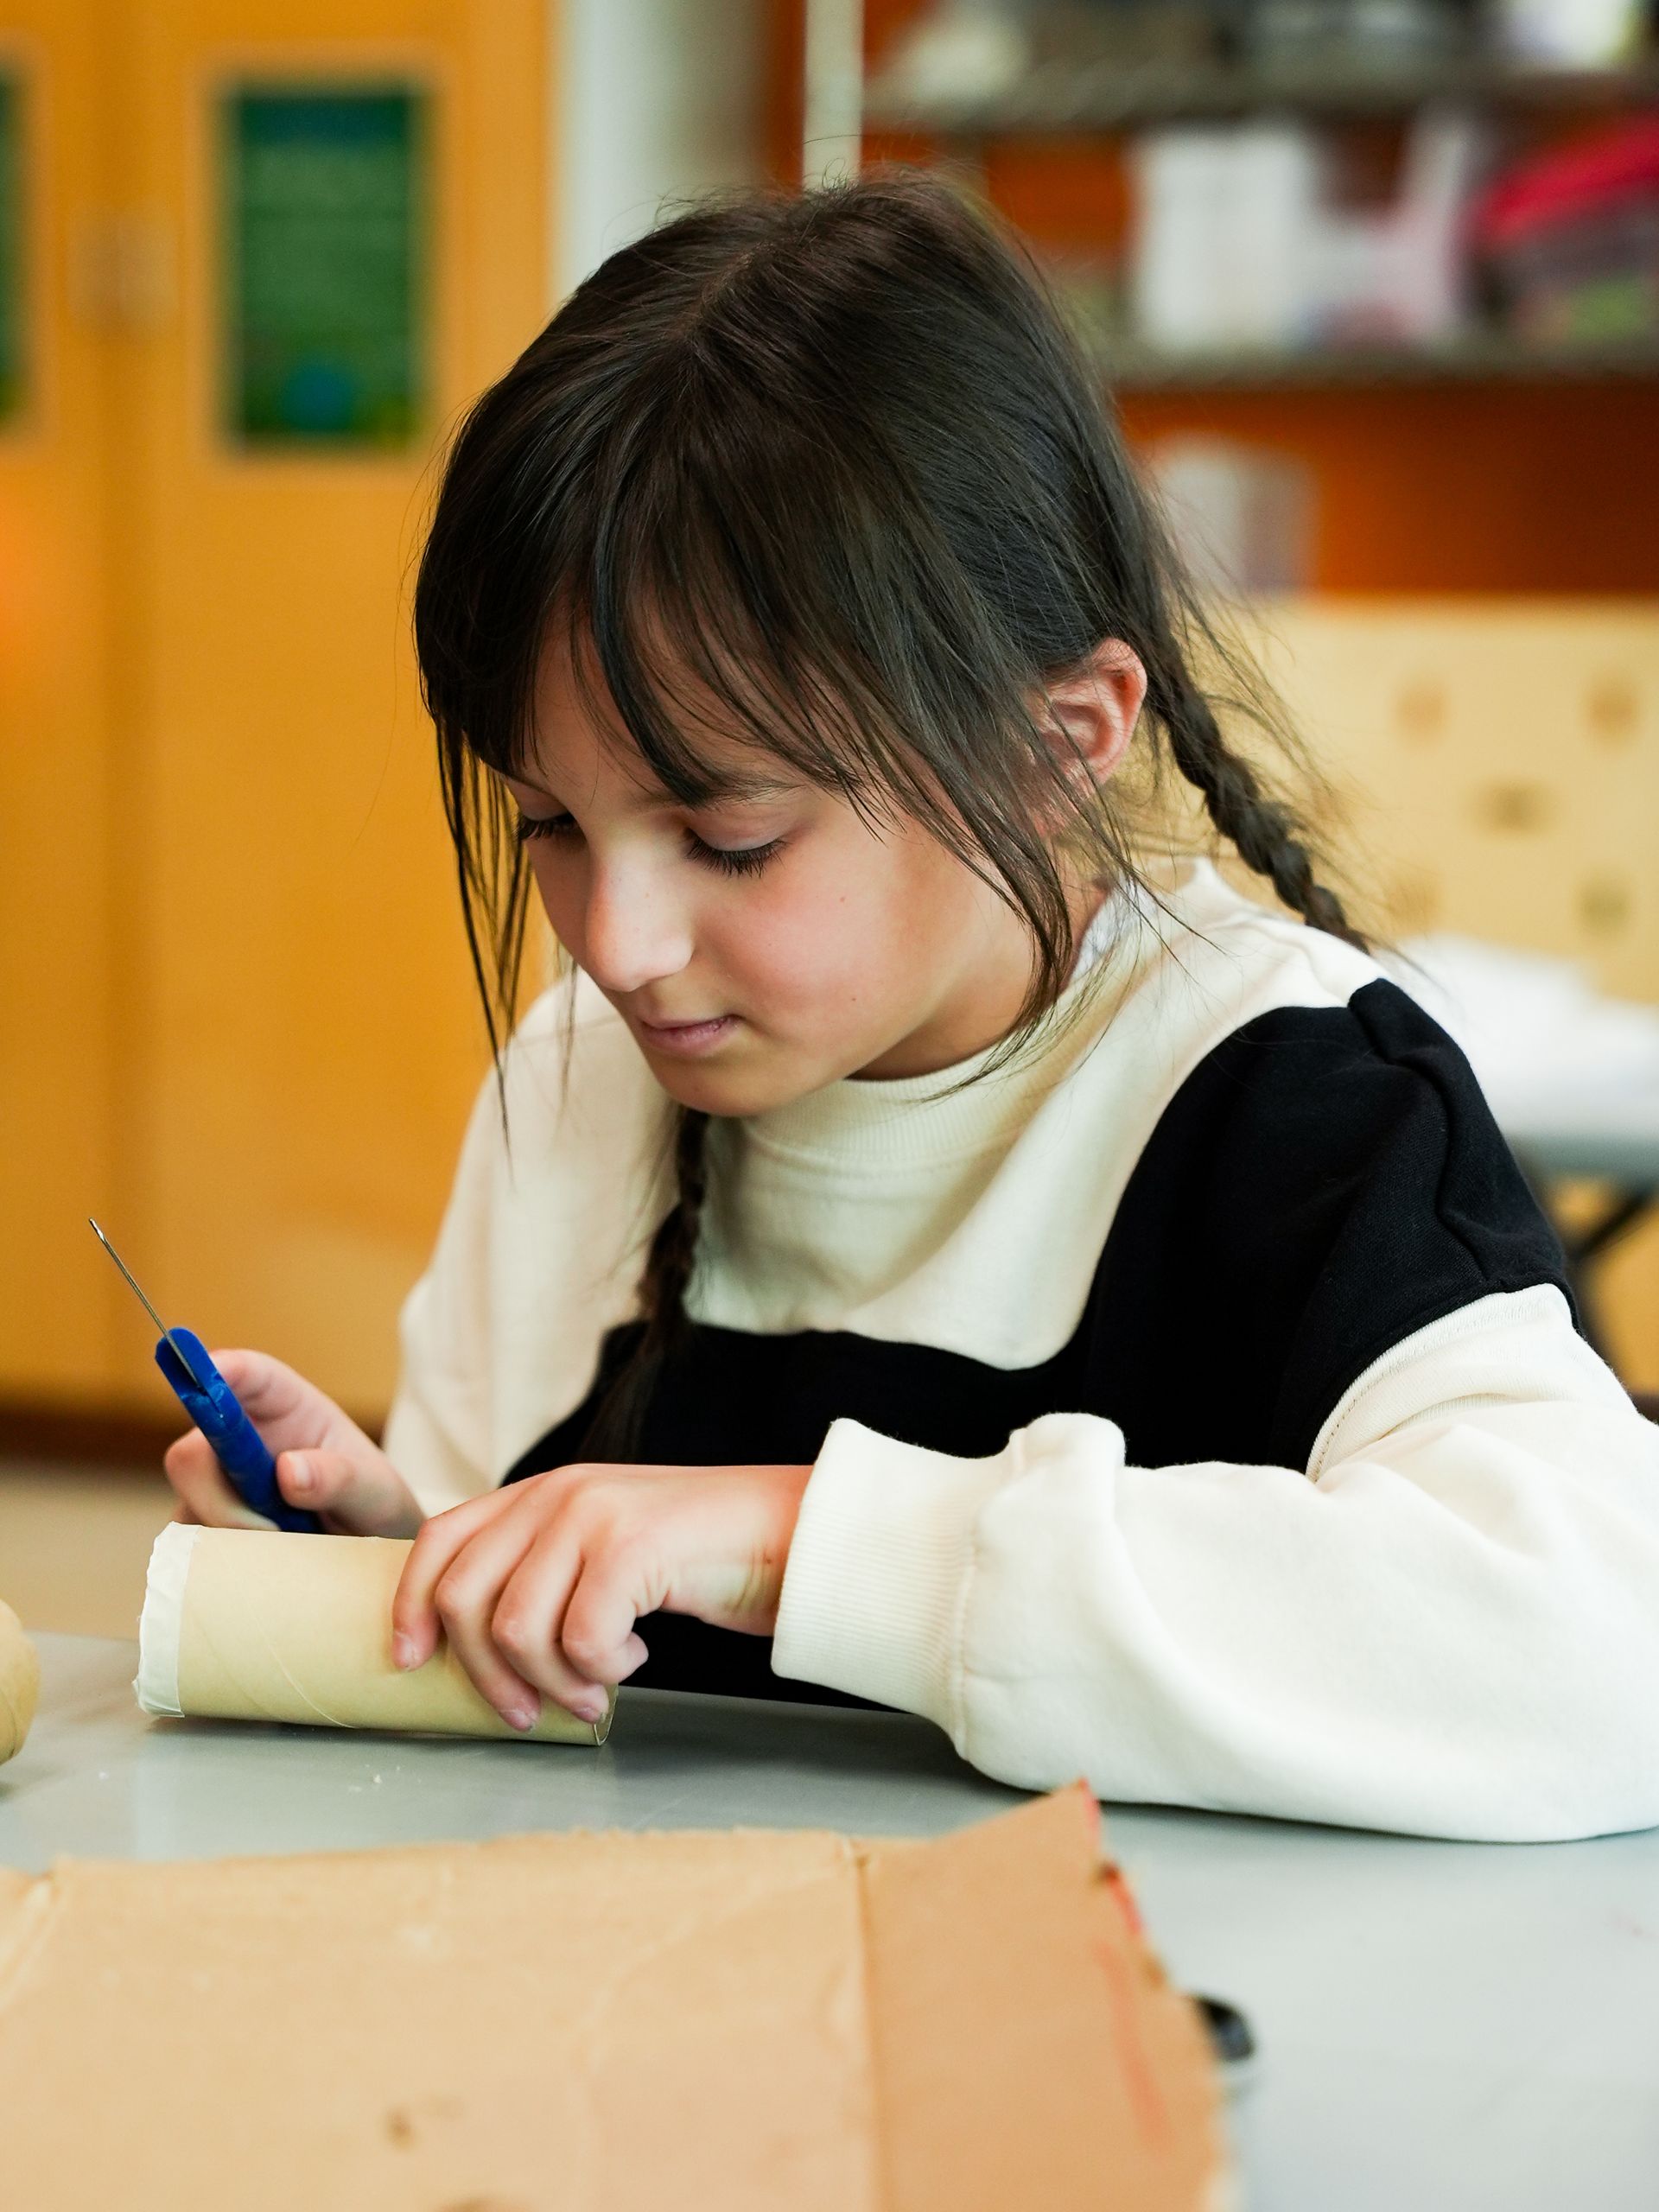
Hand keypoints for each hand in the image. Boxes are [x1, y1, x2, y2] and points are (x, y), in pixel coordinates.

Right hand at [163, 1350, 423, 1537]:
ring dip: (232, 1537)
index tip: (213, 1374)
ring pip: (187, 1509)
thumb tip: (288, 1470)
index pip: (247, 1375)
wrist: (367, 1555)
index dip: (222, 1370)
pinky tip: (266, 1564)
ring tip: (290, 1545)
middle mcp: (238, 1438)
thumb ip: (341, 1478)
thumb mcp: (377, 1493)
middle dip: (222, 1501)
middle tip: (273, 1530)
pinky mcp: (203, 1526)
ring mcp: (214, 1485)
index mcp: (284, 1406)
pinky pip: (190, 1549)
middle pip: (191, 1456)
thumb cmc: (373, 1507)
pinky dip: (224, 1562)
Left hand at [390, 1462, 811, 1729]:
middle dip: (485, 1674)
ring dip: (554, 1681)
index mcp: (544, 1492)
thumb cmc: (704, 1556)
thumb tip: (481, 1647)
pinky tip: (638, 1657)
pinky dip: (604, 1669)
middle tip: (528, 1711)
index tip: (411, 1660)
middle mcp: (557, 1494)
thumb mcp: (606, 1550)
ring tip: (598, 1687)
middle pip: (465, 1598)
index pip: (441, 1540)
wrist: (794, 1532)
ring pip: (516, 1629)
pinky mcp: (630, 1547)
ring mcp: (592, 1515)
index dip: (411, 1603)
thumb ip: (547, 1571)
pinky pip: (580, 1641)